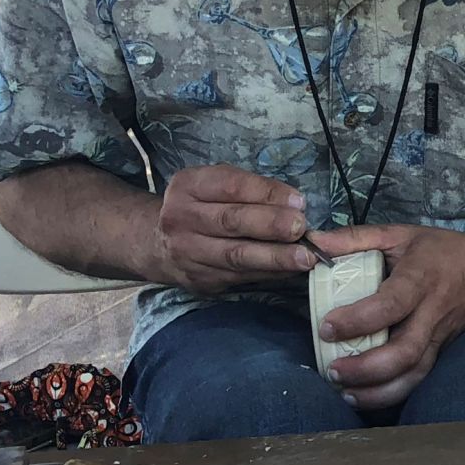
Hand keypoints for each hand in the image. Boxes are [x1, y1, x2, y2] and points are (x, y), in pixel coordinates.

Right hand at [148, 164, 312, 293]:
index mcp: (189, 186)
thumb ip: (250, 190)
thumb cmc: (201, 206)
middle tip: (301, 227)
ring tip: (307, 257)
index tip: (298, 201)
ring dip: (276, 257)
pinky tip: (293, 270)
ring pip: (236, 255)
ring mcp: (188, 252)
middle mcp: (182, 218)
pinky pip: (240, 276)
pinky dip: (270, 273)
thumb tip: (295, 205)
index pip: (230, 185)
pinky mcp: (200, 279)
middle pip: (231, 221)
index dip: (266, 193)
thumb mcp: (215, 184)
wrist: (158, 243)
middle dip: (271, 225)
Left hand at [305, 223, 464, 409]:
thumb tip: (314, 242)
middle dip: (366, 367)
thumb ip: (355, 238)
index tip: (327, 326)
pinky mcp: (439, 352)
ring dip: (377, 391)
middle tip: (332, 369)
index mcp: (420, 279)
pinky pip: (417, 381)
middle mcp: (431, 313)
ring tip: (343, 391)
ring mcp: (438, 337)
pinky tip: (361, 397)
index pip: (390, 305)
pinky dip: (389, 395)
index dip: (357, 320)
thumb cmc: (442, 251)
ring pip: (412, 375)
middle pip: (404, 351)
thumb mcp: (400, 235)